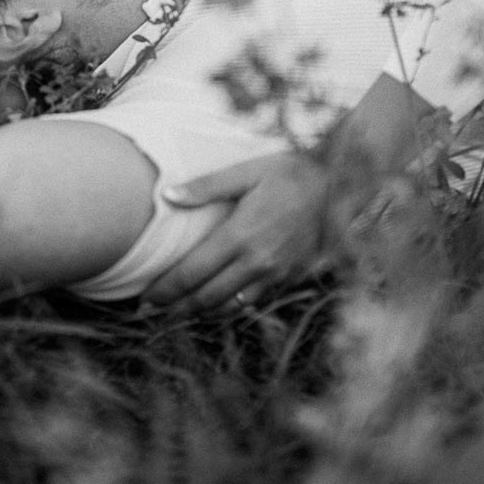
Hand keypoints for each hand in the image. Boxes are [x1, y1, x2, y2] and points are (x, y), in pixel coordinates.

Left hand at [140, 151, 327, 312]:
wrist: (338, 185)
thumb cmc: (288, 172)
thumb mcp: (246, 170)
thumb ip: (206, 187)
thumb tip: (167, 196)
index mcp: (240, 235)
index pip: (192, 273)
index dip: (166, 289)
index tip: (144, 298)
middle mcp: (257, 262)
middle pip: (207, 297)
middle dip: (177, 307)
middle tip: (152, 311)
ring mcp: (276, 274)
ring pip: (230, 306)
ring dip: (202, 312)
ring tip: (179, 311)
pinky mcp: (290, 278)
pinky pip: (254, 301)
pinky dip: (231, 306)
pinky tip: (218, 303)